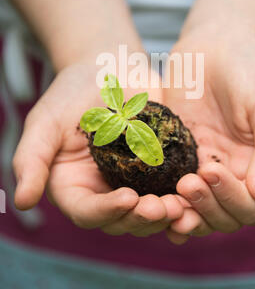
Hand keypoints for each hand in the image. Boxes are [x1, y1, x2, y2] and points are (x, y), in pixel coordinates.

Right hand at [13, 57, 183, 236]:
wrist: (109, 68)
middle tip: (162, 208)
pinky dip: (184, 195)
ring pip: (150, 212)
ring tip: (183, 204)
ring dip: (167, 214)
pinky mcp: (160, 169)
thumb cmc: (71, 92)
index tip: (127, 199)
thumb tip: (22, 202)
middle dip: (141, 219)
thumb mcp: (45, 122)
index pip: (87, 212)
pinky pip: (172, 189)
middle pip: (122, 220)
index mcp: (74, 187)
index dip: (106, 212)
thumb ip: (31, 159)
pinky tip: (198, 190)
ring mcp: (134, 182)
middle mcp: (104, 191)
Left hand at [164, 25, 254, 243]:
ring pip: (191, 206)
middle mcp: (228, 170)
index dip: (232, 200)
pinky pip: (165, 181)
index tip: (211, 170)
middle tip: (186, 184)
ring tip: (162, 202)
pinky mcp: (172, 150)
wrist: (216, 41)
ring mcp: (199, 161)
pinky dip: (159, 196)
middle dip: (204, 208)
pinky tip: (145, 198)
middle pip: (220, 214)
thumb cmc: (251, 68)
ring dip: (180, 211)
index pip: (249, 206)